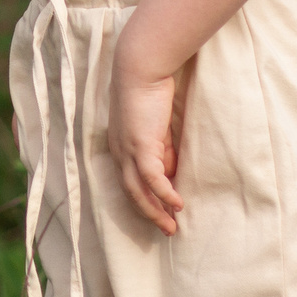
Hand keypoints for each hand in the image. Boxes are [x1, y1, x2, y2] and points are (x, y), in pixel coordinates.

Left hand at [108, 56, 188, 235]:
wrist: (141, 67)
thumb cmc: (150, 90)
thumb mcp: (157, 127)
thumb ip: (161, 149)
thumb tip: (171, 171)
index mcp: (119, 146)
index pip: (130, 181)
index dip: (145, 199)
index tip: (161, 212)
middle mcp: (119, 152)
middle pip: (131, 193)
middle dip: (149, 213)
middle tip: (166, 229)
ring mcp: (127, 151)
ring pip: (137, 192)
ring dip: (155, 211)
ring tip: (171, 226)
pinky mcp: (140, 146)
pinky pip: (152, 179)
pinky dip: (164, 194)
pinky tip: (178, 205)